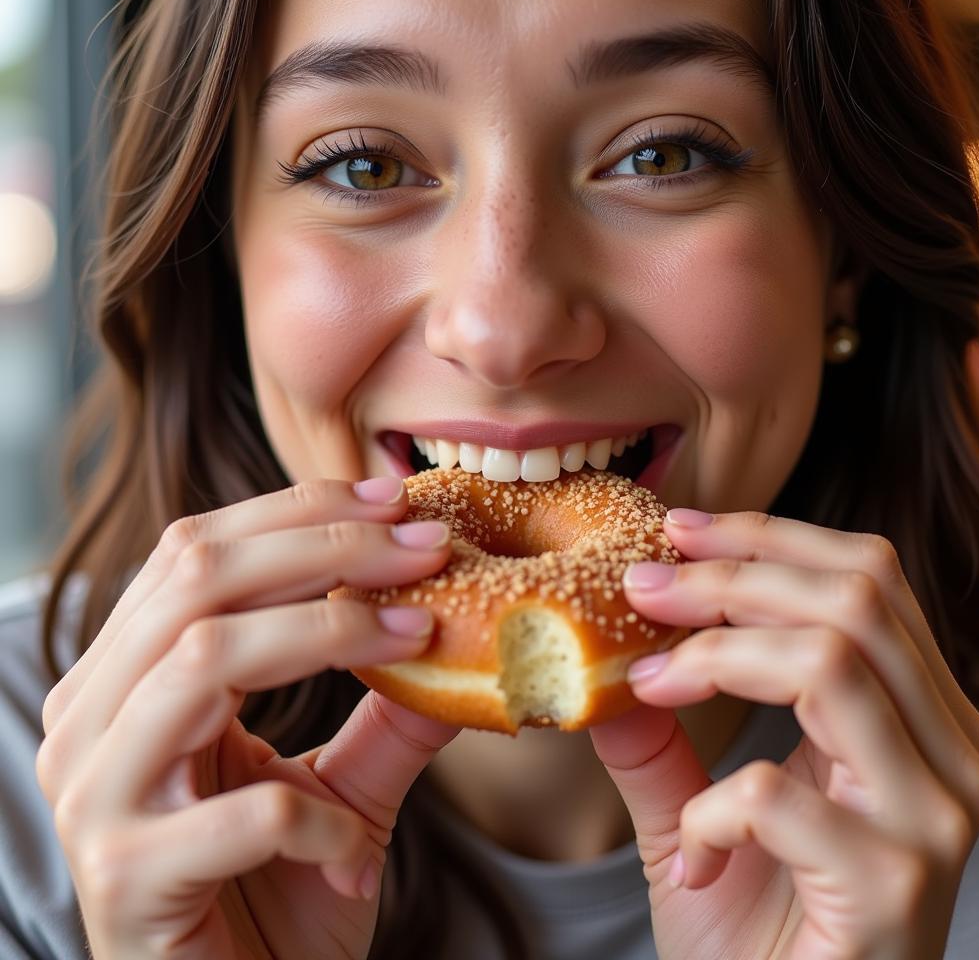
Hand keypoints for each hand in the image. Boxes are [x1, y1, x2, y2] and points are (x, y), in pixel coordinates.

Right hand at [36, 478, 459, 959]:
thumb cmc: (274, 894)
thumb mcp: (339, 786)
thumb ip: (388, 711)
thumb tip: (465, 631)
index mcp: (129, 678)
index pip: (198, 551)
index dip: (301, 513)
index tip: (399, 505)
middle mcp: (92, 720)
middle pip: (198, 579)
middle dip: (326, 548)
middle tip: (425, 549)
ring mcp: (98, 795)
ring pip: (204, 658)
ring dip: (329, 633)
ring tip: (418, 636)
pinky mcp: (124, 878)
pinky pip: (238, 812)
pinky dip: (319, 818)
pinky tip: (359, 842)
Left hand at [590, 510, 978, 959]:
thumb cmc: (757, 933)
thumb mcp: (698, 812)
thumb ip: (660, 736)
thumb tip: (603, 657)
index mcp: (918, 716)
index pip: (865, 577)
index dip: (765, 538)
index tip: (673, 531)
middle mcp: (949, 753)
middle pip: (853, 599)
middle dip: (730, 576)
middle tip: (641, 588)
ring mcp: (933, 817)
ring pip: (830, 663)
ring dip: (714, 657)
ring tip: (649, 686)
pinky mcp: (896, 885)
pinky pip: (779, 791)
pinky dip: (710, 807)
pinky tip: (692, 851)